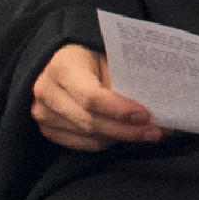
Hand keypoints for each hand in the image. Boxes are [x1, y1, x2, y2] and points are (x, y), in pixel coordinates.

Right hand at [31, 43, 165, 152]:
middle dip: (127, 130)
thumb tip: (154, 104)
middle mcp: (46, 91)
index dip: (119, 110)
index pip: (91, 97)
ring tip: (147, 133)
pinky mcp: (46, 128)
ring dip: (120, 137)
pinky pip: (79, 143)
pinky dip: (105, 141)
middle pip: (89, 121)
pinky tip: (123, 135)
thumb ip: (123, 80)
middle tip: (156, 131)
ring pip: (87, 134)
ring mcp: (42, 112)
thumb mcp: (107, 57)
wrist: (60, 61)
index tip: (145, 115)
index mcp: (62, 67)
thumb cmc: (90, 56)